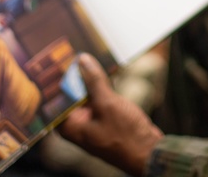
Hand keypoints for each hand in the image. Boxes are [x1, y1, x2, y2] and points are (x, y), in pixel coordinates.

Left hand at [59, 54, 163, 176]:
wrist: (149, 153)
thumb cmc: (126, 136)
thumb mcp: (107, 103)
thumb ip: (94, 81)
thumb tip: (83, 60)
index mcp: (70, 126)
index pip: (58, 96)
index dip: (62, 76)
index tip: (66, 56)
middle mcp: (77, 125)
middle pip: (72, 95)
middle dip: (77, 76)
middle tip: (80, 53)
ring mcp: (91, 123)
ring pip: (87, 96)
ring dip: (91, 80)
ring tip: (91, 58)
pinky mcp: (104, 121)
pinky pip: (99, 100)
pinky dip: (102, 88)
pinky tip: (104, 72)